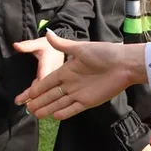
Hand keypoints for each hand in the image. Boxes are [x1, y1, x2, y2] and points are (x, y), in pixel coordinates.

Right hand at [15, 32, 145, 119]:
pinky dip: (64, 112)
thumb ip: (63, 45)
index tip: (26, 94)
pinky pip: (73, 108)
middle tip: (27, 109)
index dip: (37, 88)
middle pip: (51, 94)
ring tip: (36, 115)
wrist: (123, 64)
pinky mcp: (89, 101)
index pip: (48, 82)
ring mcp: (79, 93)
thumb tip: (47, 33)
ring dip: (48, 109)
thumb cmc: (104, 53)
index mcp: (67, 70)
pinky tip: (54, 117)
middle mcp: (71, 83)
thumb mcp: (81, 48)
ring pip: (59, 103)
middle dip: (39, 101)